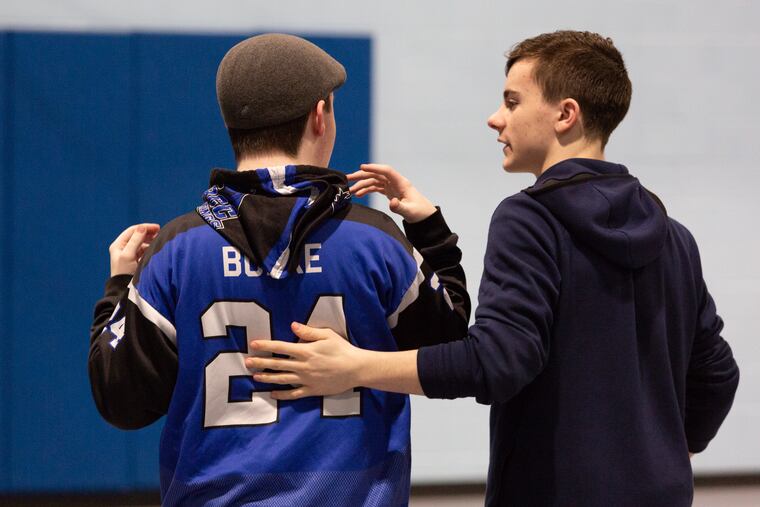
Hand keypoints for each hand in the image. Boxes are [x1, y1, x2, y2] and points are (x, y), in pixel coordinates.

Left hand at [109, 223, 159, 275]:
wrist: (125, 290)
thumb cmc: (124, 273)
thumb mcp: (128, 255)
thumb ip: (135, 240)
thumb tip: (143, 227)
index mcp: (118, 245)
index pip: (133, 230)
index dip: (145, 227)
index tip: (157, 228)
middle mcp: (123, 248)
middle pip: (138, 235)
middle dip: (149, 233)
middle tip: (160, 233)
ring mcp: (130, 255)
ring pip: (142, 243)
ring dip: (151, 240)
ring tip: (159, 241)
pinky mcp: (136, 261)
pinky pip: (144, 251)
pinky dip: (150, 248)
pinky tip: (156, 250)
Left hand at [246, 322, 365, 399]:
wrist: (356, 369)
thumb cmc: (342, 349)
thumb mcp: (327, 335)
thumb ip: (309, 332)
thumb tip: (293, 325)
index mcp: (306, 351)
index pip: (281, 347)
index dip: (266, 345)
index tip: (253, 344)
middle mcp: (303, 366)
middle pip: (277, 364)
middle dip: (260, 362)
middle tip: (247, 362)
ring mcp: (306, 379)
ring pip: (282, 379)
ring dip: (267, 377)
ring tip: (255, 376)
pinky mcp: (312, 390)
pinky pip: (294, 393)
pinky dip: (282, 394)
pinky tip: (272, 393)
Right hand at [348, 163, 435, 222]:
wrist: (424, 216)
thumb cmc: (419, 212)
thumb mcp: (410, 211)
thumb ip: (400, 207)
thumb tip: (392, 202)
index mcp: (401, 183)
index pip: (386, 171)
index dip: (374, 167)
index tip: (361, 167)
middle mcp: (395, 182)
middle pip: (377, 174)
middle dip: (362, 175)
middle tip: (348, 178)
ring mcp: (392, 186)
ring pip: (374, 181)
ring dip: (362, 184)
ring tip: (350, 190)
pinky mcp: (390, 192)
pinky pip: (376, 188)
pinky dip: (367, 190)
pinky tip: (358, 194)